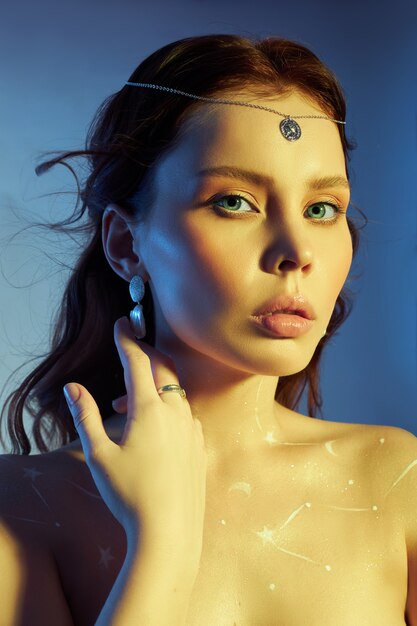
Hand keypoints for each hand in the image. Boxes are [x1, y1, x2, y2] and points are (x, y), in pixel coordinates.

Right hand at [63, 316, 206, 558]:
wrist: (169, 532)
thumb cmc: (129, 495)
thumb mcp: (99, 455)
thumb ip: (86, 417)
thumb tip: (73, 387)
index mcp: (149, 409)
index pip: (137, 360)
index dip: (127, 338)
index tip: (121, 322)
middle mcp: (176, 412)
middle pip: (163, 367)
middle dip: (145, 353)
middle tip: (129, 349)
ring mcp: (192, 427)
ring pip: (174, 391)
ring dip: (152, 386)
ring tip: (125, 403)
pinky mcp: (200, 444)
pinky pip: (185, 412)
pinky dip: (168, 407)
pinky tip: (153, 426)